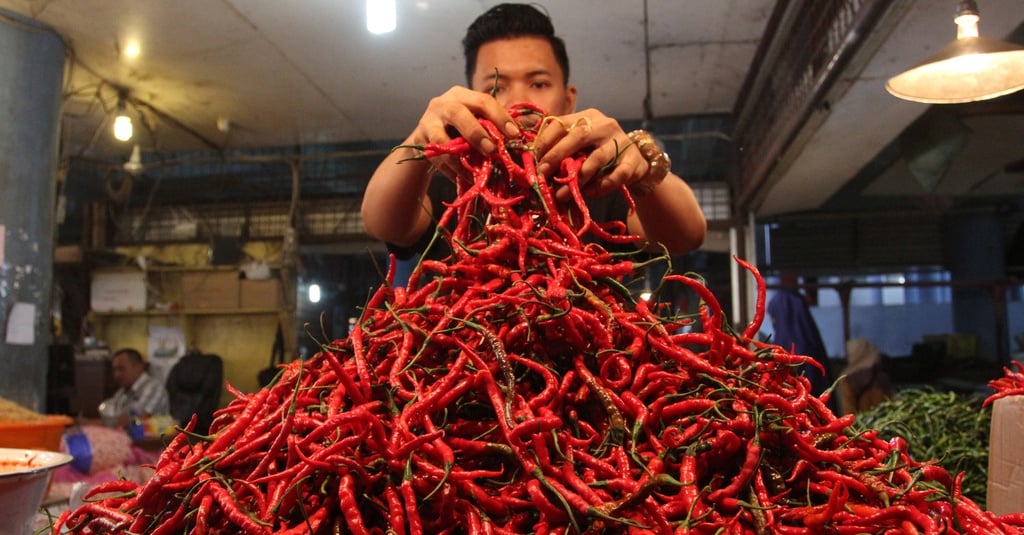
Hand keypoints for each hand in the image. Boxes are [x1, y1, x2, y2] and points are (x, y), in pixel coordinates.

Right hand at [411, 86, 520, 179]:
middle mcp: (443, 103)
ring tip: (477, 170)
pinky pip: (437, 157)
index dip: (500, 117)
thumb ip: (492, 127)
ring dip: (461, 156)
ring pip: (442, 138)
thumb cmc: (459, 130)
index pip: (484, 101)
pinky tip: (467, 178)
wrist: (428, 138)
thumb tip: (519, 143)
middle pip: (459, 114)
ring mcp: (428, 121)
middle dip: (477, 133)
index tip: (515, 135)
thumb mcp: (476, 122)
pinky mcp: (420, 140)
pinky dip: (453, 169)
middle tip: (492, 151)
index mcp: (463, 95)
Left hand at [530, 108, 648, 201]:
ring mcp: (621, 141)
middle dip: (557, 155)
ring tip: (563, 193)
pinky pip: (615, 176)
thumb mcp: (580, 146)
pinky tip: (589, 193)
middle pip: (578, 136)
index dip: (545, 140)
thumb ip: (561, 148)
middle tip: (543, 173)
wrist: (634, 162)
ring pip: (597, 158)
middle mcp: (604, 125)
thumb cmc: (598, 154)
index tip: (533, 158)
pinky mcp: (633, 160)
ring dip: (578, 178)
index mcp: (587, 117)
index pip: (562, 123)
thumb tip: (533, 164)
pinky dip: (600, 186)